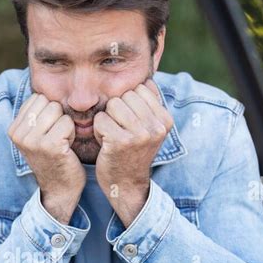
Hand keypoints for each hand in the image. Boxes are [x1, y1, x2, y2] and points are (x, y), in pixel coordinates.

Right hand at [8, 93, 85, 223]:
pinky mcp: (49, 146)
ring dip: (65, 125)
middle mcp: (19, 134)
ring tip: (61, 143)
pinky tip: (66, 149)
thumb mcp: (37, 133)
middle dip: (58, 117)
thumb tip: (44, 81)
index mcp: (13, 128)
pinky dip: (72, 134)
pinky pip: (67, 123)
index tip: (48, 133)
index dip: (49, 112)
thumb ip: (36, 112)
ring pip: (58, 110)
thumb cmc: (54, 156)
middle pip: (48, 102)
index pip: (38, 98)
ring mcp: (33, 141)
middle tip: (56, 139)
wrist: (60, 189)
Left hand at [93, 79, 173, 226]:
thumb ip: (148, 104)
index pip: (141, 88)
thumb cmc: (132, 152)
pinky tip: (106, 145)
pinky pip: (100, 119)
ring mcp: (140, 134)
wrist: (126, 185)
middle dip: (117, 111)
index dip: (129, 103)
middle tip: (120, 132)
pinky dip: (97, 131)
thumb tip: (147, 77)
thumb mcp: (148, 127)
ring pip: (112, 104)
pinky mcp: (121, 141)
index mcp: (165, 119)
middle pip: (125, 95)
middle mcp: (156, 126)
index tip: (130, 124)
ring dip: (107, 120)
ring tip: (113, 137)